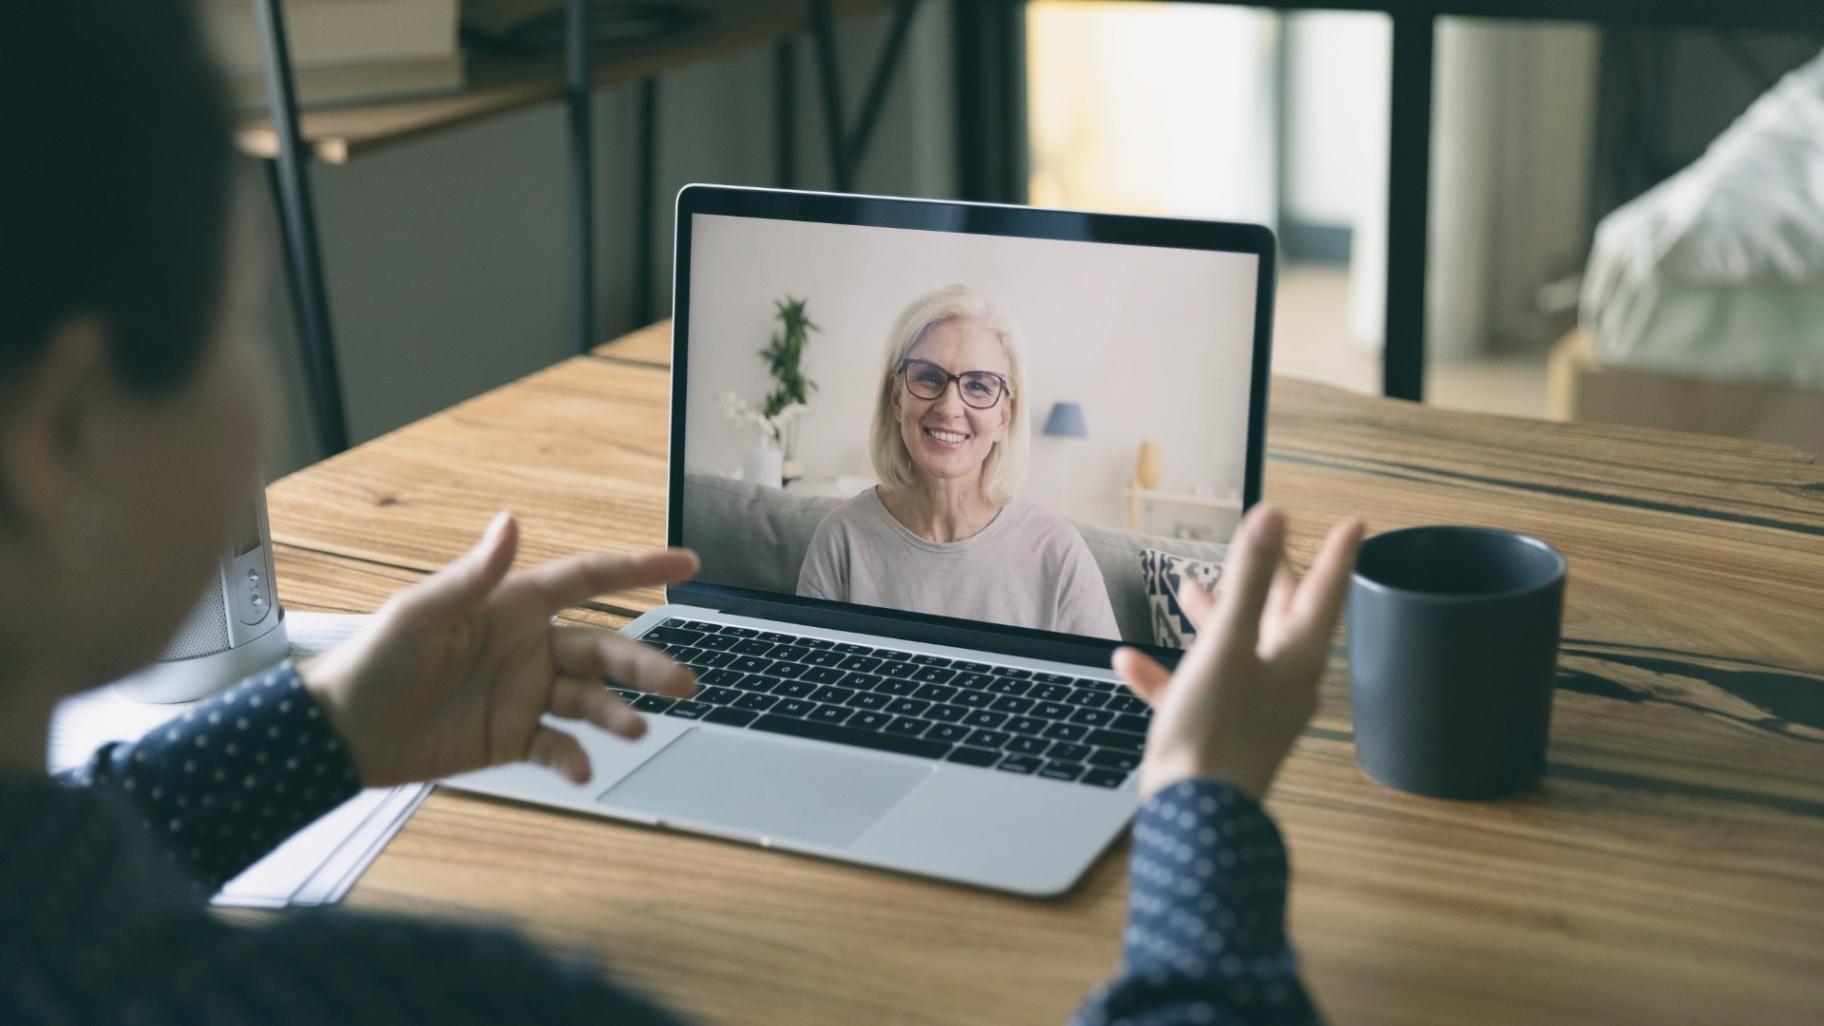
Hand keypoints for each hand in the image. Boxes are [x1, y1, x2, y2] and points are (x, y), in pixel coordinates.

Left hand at [298, 512, 699, 787]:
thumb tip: (511, 522)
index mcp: (514, 606)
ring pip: (591, 700)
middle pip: (604, 650)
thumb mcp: (421, 613)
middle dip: (646, 664)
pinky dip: (574, 757)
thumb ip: (474, 574)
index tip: (687, 564)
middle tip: (682, 683)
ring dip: (618, 713)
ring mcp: (525, 693)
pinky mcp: (512, 736)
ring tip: (636, 730)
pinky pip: (558, 744)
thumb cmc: (374, 660)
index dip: (639, 569)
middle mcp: (530, 646)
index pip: (588, 579)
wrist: (341, 733)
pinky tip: (581, 768)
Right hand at [1113, 505, 1363, 801]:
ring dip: (1213, 617)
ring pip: (1236, 649)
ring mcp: (1252, 708)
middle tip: (1265, 549)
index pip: (1325, 593)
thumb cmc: (1217, 733)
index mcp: (1297, 657)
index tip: (1355, 523)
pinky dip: (1168, 672)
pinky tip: (1131, 662)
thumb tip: (1273, 519)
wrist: (1195, 816)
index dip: (1337, 553)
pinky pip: (1196, 690)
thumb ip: (1249, 579)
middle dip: (1265, 580)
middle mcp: (1282, 681)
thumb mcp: (1227, 644)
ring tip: (1187, 590)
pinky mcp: (1219, 732)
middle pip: (1280, 618)